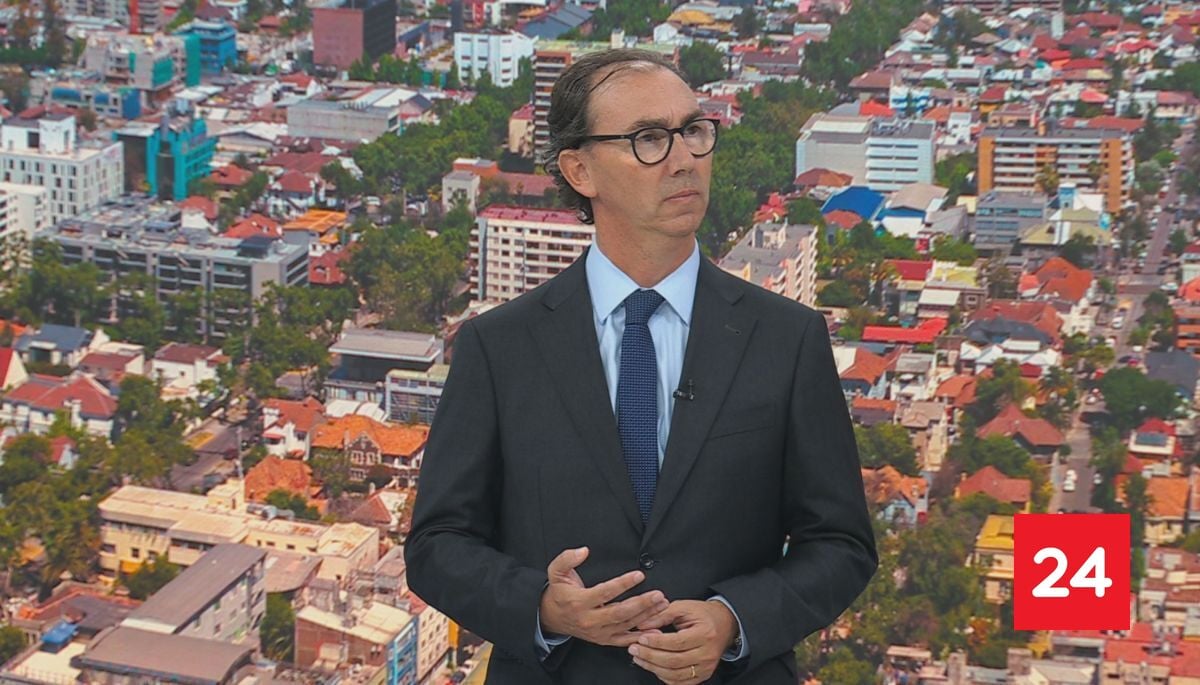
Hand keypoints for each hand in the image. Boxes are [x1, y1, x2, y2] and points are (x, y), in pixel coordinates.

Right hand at [539, 546, 670, 646]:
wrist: (551, 617)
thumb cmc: (558, 593)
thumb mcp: (556, 571)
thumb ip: (568, 558)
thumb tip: (583, 551)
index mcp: (579, 602)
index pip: (605, 593)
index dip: (623, 584)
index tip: (639, 575)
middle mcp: (589, 619)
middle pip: (620, 612)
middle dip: (641, 603)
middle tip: (658, 594)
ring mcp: (598, 632)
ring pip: (626, 624)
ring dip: (646, 615)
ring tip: (661, 604)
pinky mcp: (604, 639)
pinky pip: (624, 639)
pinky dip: (640, 636)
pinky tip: (655, 628)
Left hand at [627, 600, 737, 683]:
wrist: (724, 624)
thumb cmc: (702, 615)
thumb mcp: (683, 607)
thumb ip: (662, 615)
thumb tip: (642, 625)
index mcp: (705, 633)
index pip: (677, 642)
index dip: (657, 642)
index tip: (641, 638)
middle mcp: (707, 653)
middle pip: (674, 661)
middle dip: (650, 656)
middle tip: (634, 649)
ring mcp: (706, 667)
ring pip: (675, 675)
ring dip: (653, 668)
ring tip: (639, 658)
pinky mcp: (702, 676)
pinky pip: (680, 683)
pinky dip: (664, 677)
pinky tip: (653, 667)